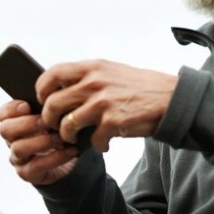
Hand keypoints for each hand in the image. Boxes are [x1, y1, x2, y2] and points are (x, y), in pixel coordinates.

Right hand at [0, 99, 81, 184]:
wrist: (71, 160)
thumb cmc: (61, 132)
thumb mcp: (56, 116)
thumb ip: (49, 106)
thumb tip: (55, 95)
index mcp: (15, 122)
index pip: (3, 113)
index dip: (12, 109)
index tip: (28, 105)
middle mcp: (12, 140)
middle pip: (6, 129)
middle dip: (28, 124)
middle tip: (49, 122)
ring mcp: (18, 158)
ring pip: (19, 148)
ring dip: (42, 141)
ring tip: (62, 137)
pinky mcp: (28, 173)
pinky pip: (35, 166)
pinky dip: (55, 157)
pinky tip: (71, 151)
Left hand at [36, 59, 177, 152]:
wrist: (172, 98)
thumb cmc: (140, 87)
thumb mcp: (111, 72)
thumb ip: (87, 77)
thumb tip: (60, 90)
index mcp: (92, 67)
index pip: (52, 74)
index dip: (42, 90)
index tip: (43, 101)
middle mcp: (94, 82)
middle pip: (53, 103)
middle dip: (50, 119)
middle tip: (56, 126)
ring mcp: (103, 102)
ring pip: (67, 124)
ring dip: (68, 136)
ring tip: (75, 138)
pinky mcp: (114, 122)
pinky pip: (93, 140)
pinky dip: (97, 146)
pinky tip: (104, 144)